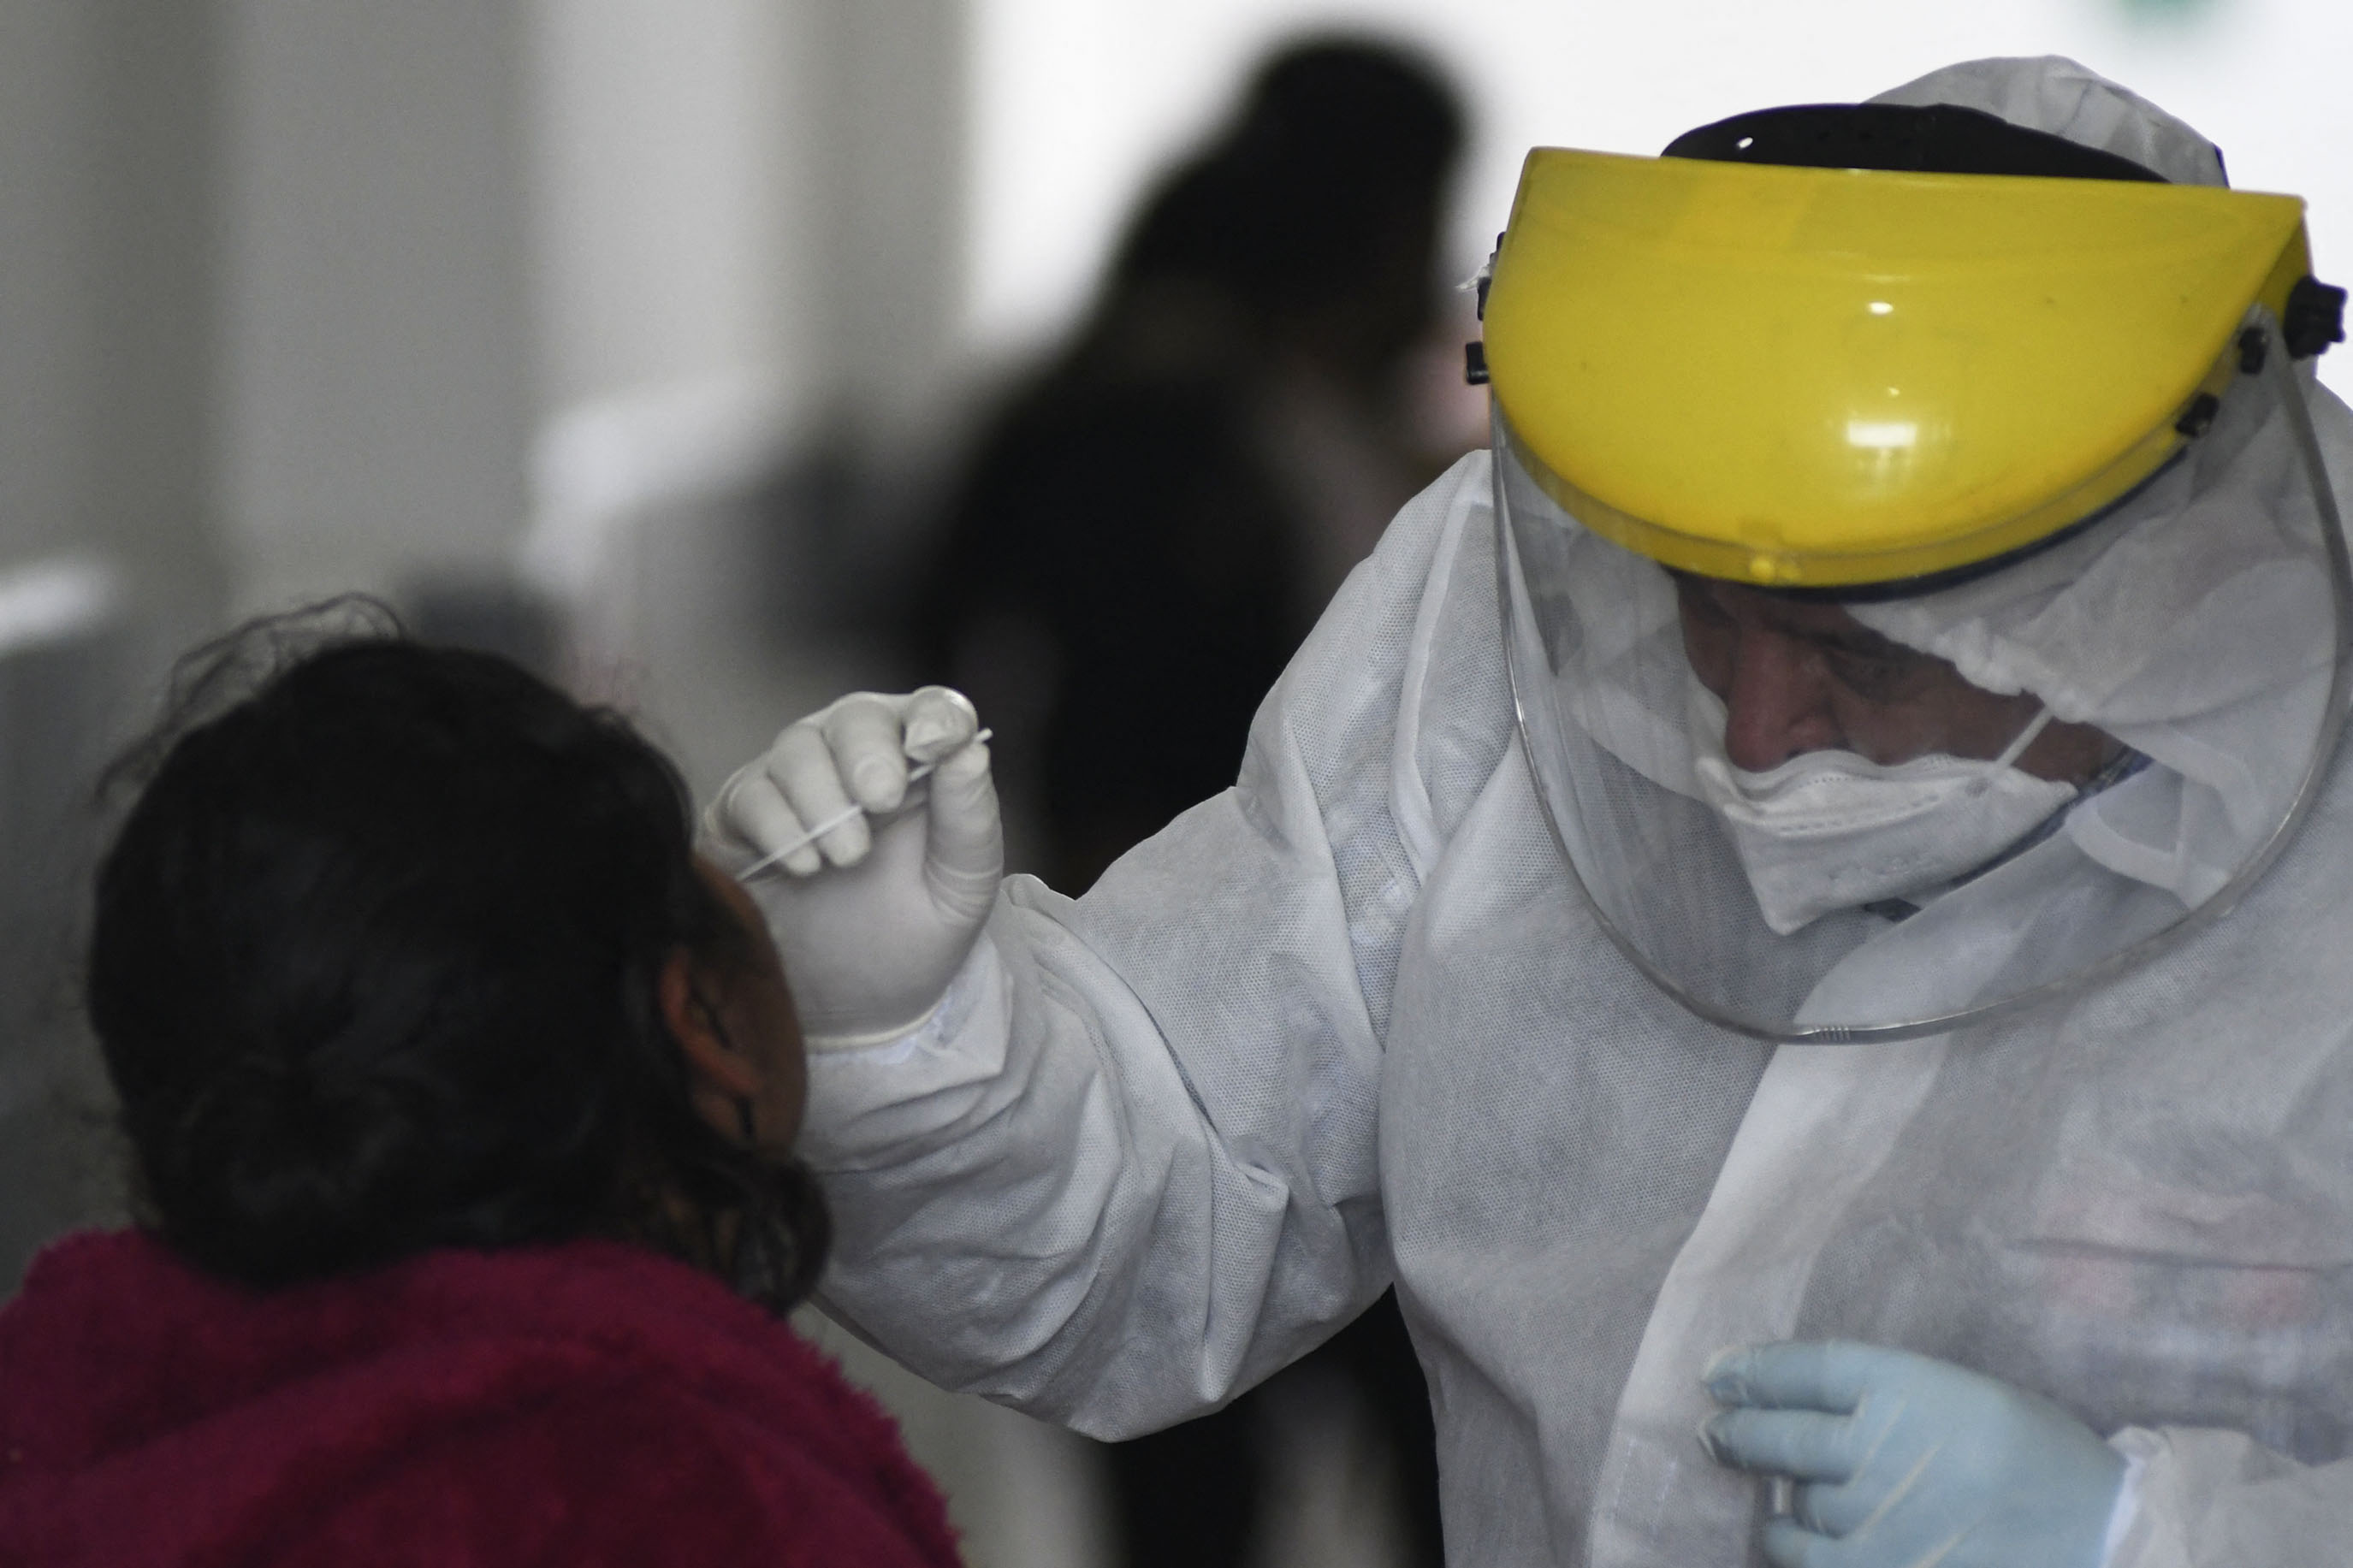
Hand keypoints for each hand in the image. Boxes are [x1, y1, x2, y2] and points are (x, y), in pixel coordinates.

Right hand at [701, 687, 1000, 1045]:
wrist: (857, 1007)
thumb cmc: (916, 935)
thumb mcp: (963, 887)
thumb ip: (970, 818)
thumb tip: (968, 748)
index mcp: (920, 765)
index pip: (930, 711)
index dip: (933, 718)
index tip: (934, 748)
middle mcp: (855, 759)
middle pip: (856, 717)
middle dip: (868, 753)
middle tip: (881, 801)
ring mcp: (796, 785)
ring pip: (798, 748)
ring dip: (823, 797)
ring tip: (846, 858)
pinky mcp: (743, 820)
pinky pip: (750, 795)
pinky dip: (777, 823)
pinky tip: (803, 866)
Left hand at [1700, 1340, 2124, 1567]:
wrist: (2104, 1539)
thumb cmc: (2041, 1461)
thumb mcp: (1969, 1398)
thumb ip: (1891, 1396)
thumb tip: (1801, 1402)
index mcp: (1909, 1386)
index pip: (1803, 1368)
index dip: (1752, 1370)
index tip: (1718, 1374)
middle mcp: (1881, 1445)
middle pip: (1779, 1433)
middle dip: (1737, 1433)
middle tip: (1715, 1432)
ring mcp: (1877, 1516)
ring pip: (1795, 1500)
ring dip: (1775, 1495)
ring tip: (1761, 1491)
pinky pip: (1804, 1557)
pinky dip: (1786, 1545)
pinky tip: (1782, 1535)